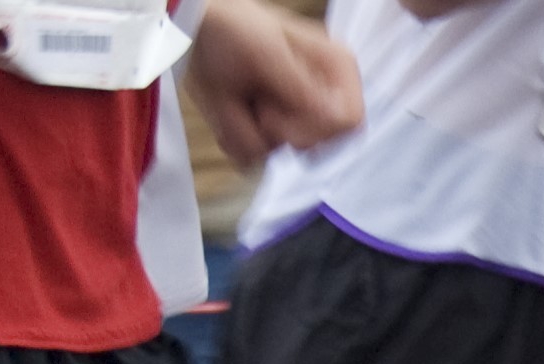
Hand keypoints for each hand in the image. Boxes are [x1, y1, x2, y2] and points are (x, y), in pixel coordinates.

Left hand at [185, 2, 367, 166]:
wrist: (193, 30)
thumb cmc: (234, 27)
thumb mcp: (270, 53)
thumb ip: (303, 89)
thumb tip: (337, 120)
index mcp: (335, 71)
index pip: (349, 121)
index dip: (320, 126)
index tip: (288, 109)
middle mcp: (317, 98)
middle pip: (317, 145)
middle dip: (281, 127)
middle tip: (259, 98)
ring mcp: (289, 119)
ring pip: (279, 153)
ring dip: (250, 127)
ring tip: (241, 94)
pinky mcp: (263, 134)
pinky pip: (251, 158)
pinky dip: (231, 137)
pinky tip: (228, 108)